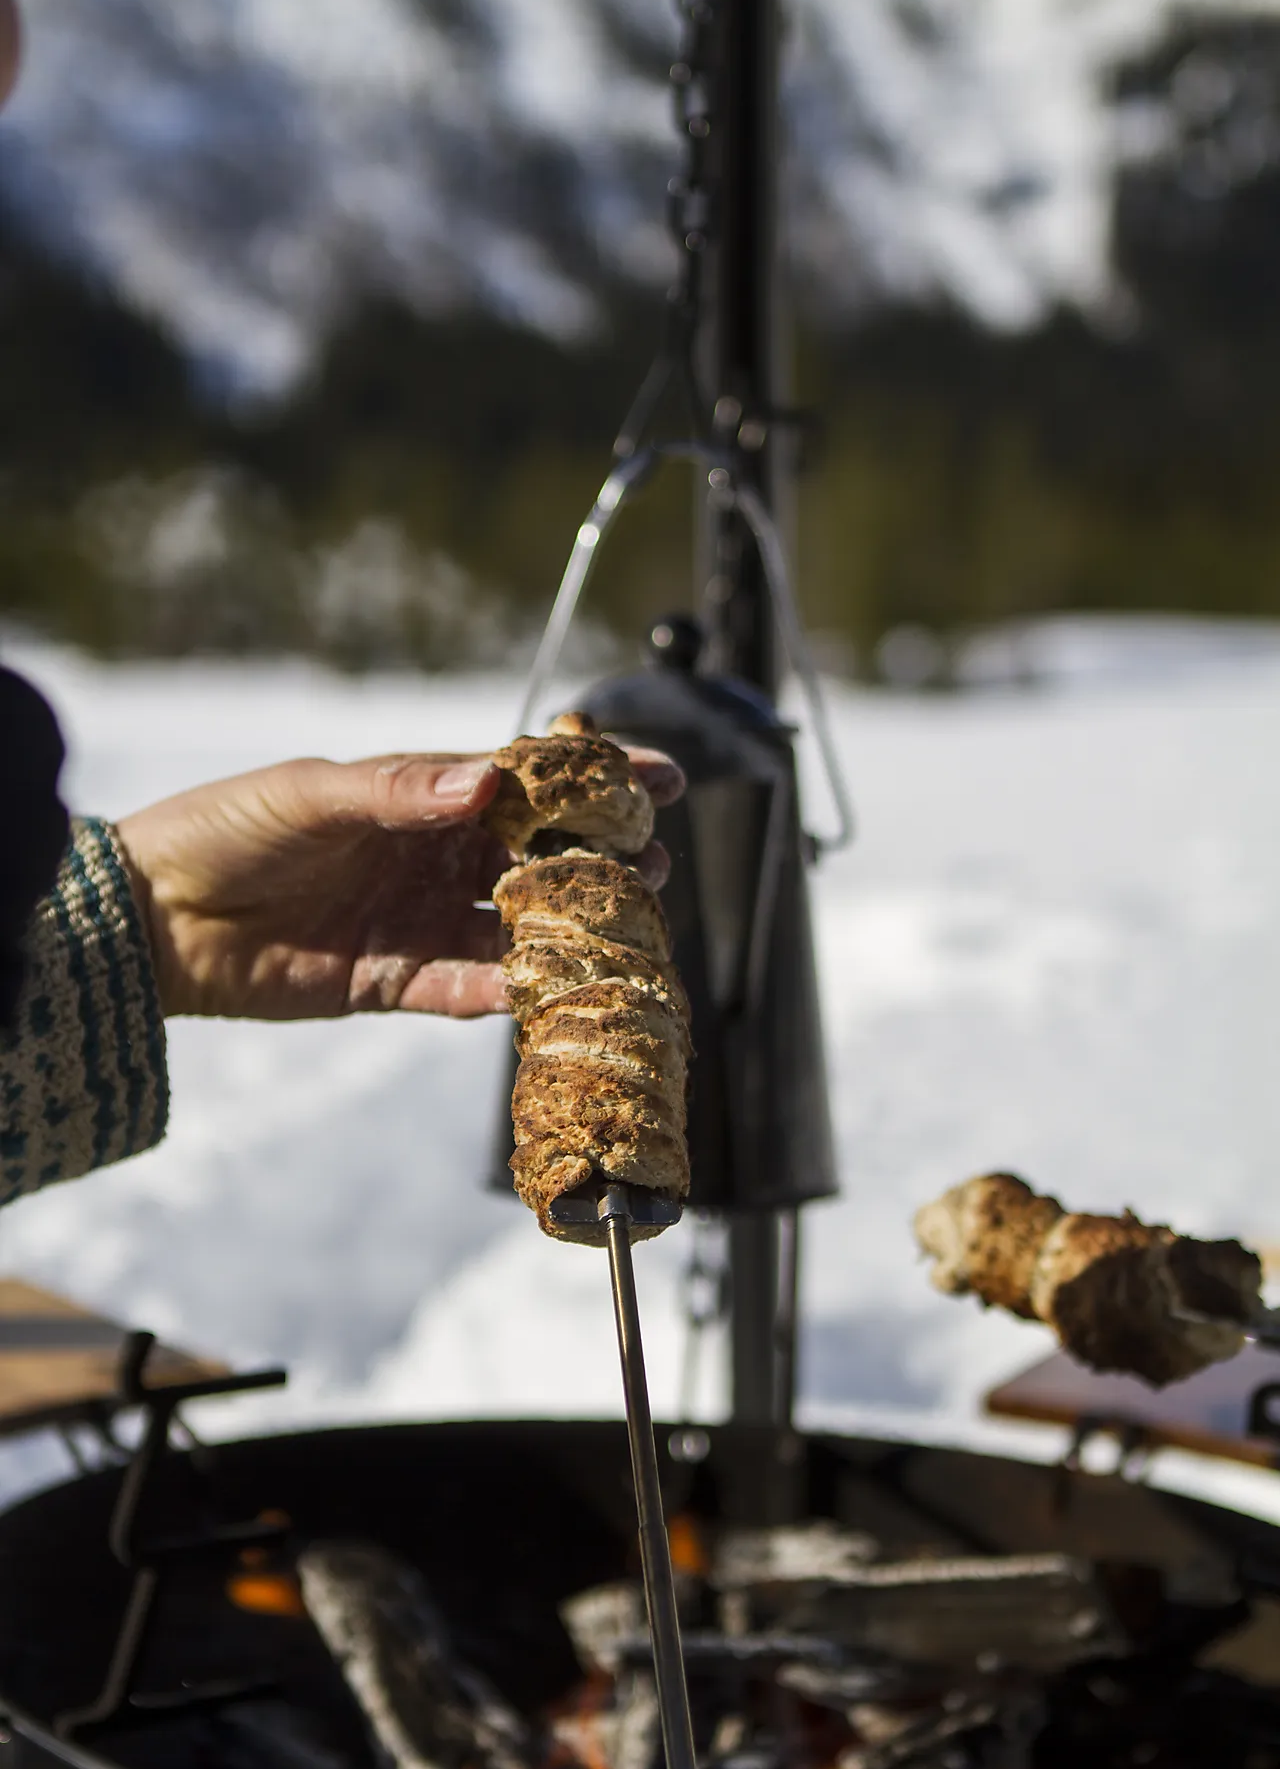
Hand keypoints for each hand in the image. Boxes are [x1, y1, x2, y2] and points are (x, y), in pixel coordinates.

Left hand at [117, 748, 682, 1021]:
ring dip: (569, 928)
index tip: (659, 776)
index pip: (525, 782)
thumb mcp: (309, 794)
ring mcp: (421, 920)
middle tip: (656, 863)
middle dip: (602, 859)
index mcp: (421, 797)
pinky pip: (466, 989)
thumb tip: (485, 780)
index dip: (592, 779)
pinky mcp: (397, 980)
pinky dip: (505, 992)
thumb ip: (397, 789)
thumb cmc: (226, 830)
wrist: (157, 918)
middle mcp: (434, 856)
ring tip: (625, 926)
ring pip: (516, 927)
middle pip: (540, 857)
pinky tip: (541, 987)